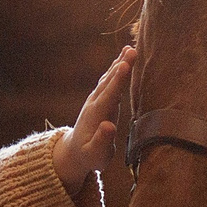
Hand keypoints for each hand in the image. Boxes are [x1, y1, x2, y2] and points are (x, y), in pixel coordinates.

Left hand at [56, 45, 134, 184]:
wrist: (73, 153)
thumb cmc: (88, 157)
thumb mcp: (95, 155)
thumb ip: (101, 142)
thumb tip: (109, 126)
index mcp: (96, 116)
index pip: (109, 95)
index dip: (117, 80)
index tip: (124, 65)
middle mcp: (95, 104)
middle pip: (109, 82)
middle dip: (120, 66)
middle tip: (132, 50)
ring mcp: (96, 100)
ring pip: (108, 79)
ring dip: (119, 64)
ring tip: (129, 49)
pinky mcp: (100, 100)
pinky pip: (109, 81)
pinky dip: (116, 70)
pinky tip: (123, 60)